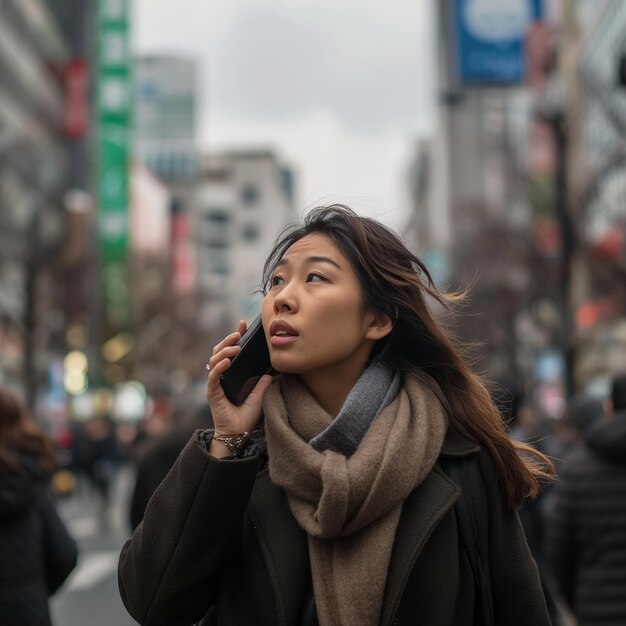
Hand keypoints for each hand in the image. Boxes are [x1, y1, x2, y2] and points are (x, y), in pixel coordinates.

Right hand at [205, 320, 273, 440]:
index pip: (230, 350)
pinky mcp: (212, 392)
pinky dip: (219, 367)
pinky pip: (213, 376)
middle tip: (238, 333)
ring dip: (224, 351)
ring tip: (236, 347)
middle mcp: (221, 375)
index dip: (235, 336)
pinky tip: (227, 361)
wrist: (239, 434)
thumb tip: (273, 371)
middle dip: (228, 339)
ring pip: (214, 360)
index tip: (243, 324)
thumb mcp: (260, 394)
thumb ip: (264, 382)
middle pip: (219, 351)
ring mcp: (215, 383)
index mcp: (231, 373)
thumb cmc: (247, 416)